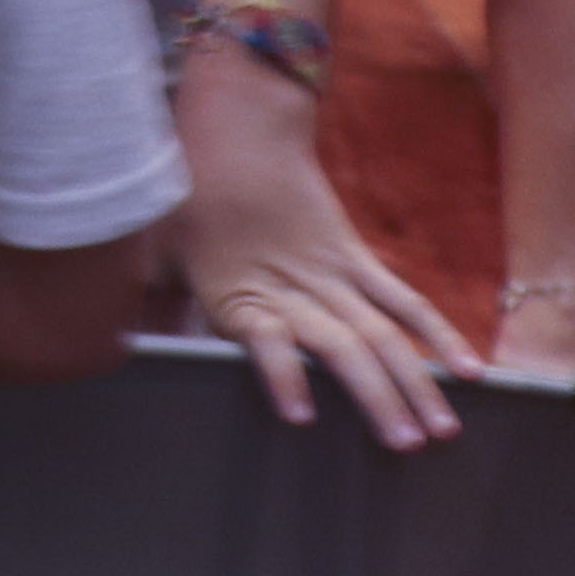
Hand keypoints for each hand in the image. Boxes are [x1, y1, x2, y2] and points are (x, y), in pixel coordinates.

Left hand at [165, 67, 468, 446]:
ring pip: (383, 332)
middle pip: (342, 347)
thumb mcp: (146, 244)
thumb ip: (138, 296)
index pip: (262, 338)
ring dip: (415, 382)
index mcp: (236, 290)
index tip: (299, 417)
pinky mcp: (354, 256)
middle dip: (375, 399)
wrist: (233, 128)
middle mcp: (291, 286)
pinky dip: (439, 334)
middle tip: (404, 447)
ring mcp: (331, 272)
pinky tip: (471, 372)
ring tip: (442, 431)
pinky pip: (403, 299)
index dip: (280, 375)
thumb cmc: (180, 196)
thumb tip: (102, 341)